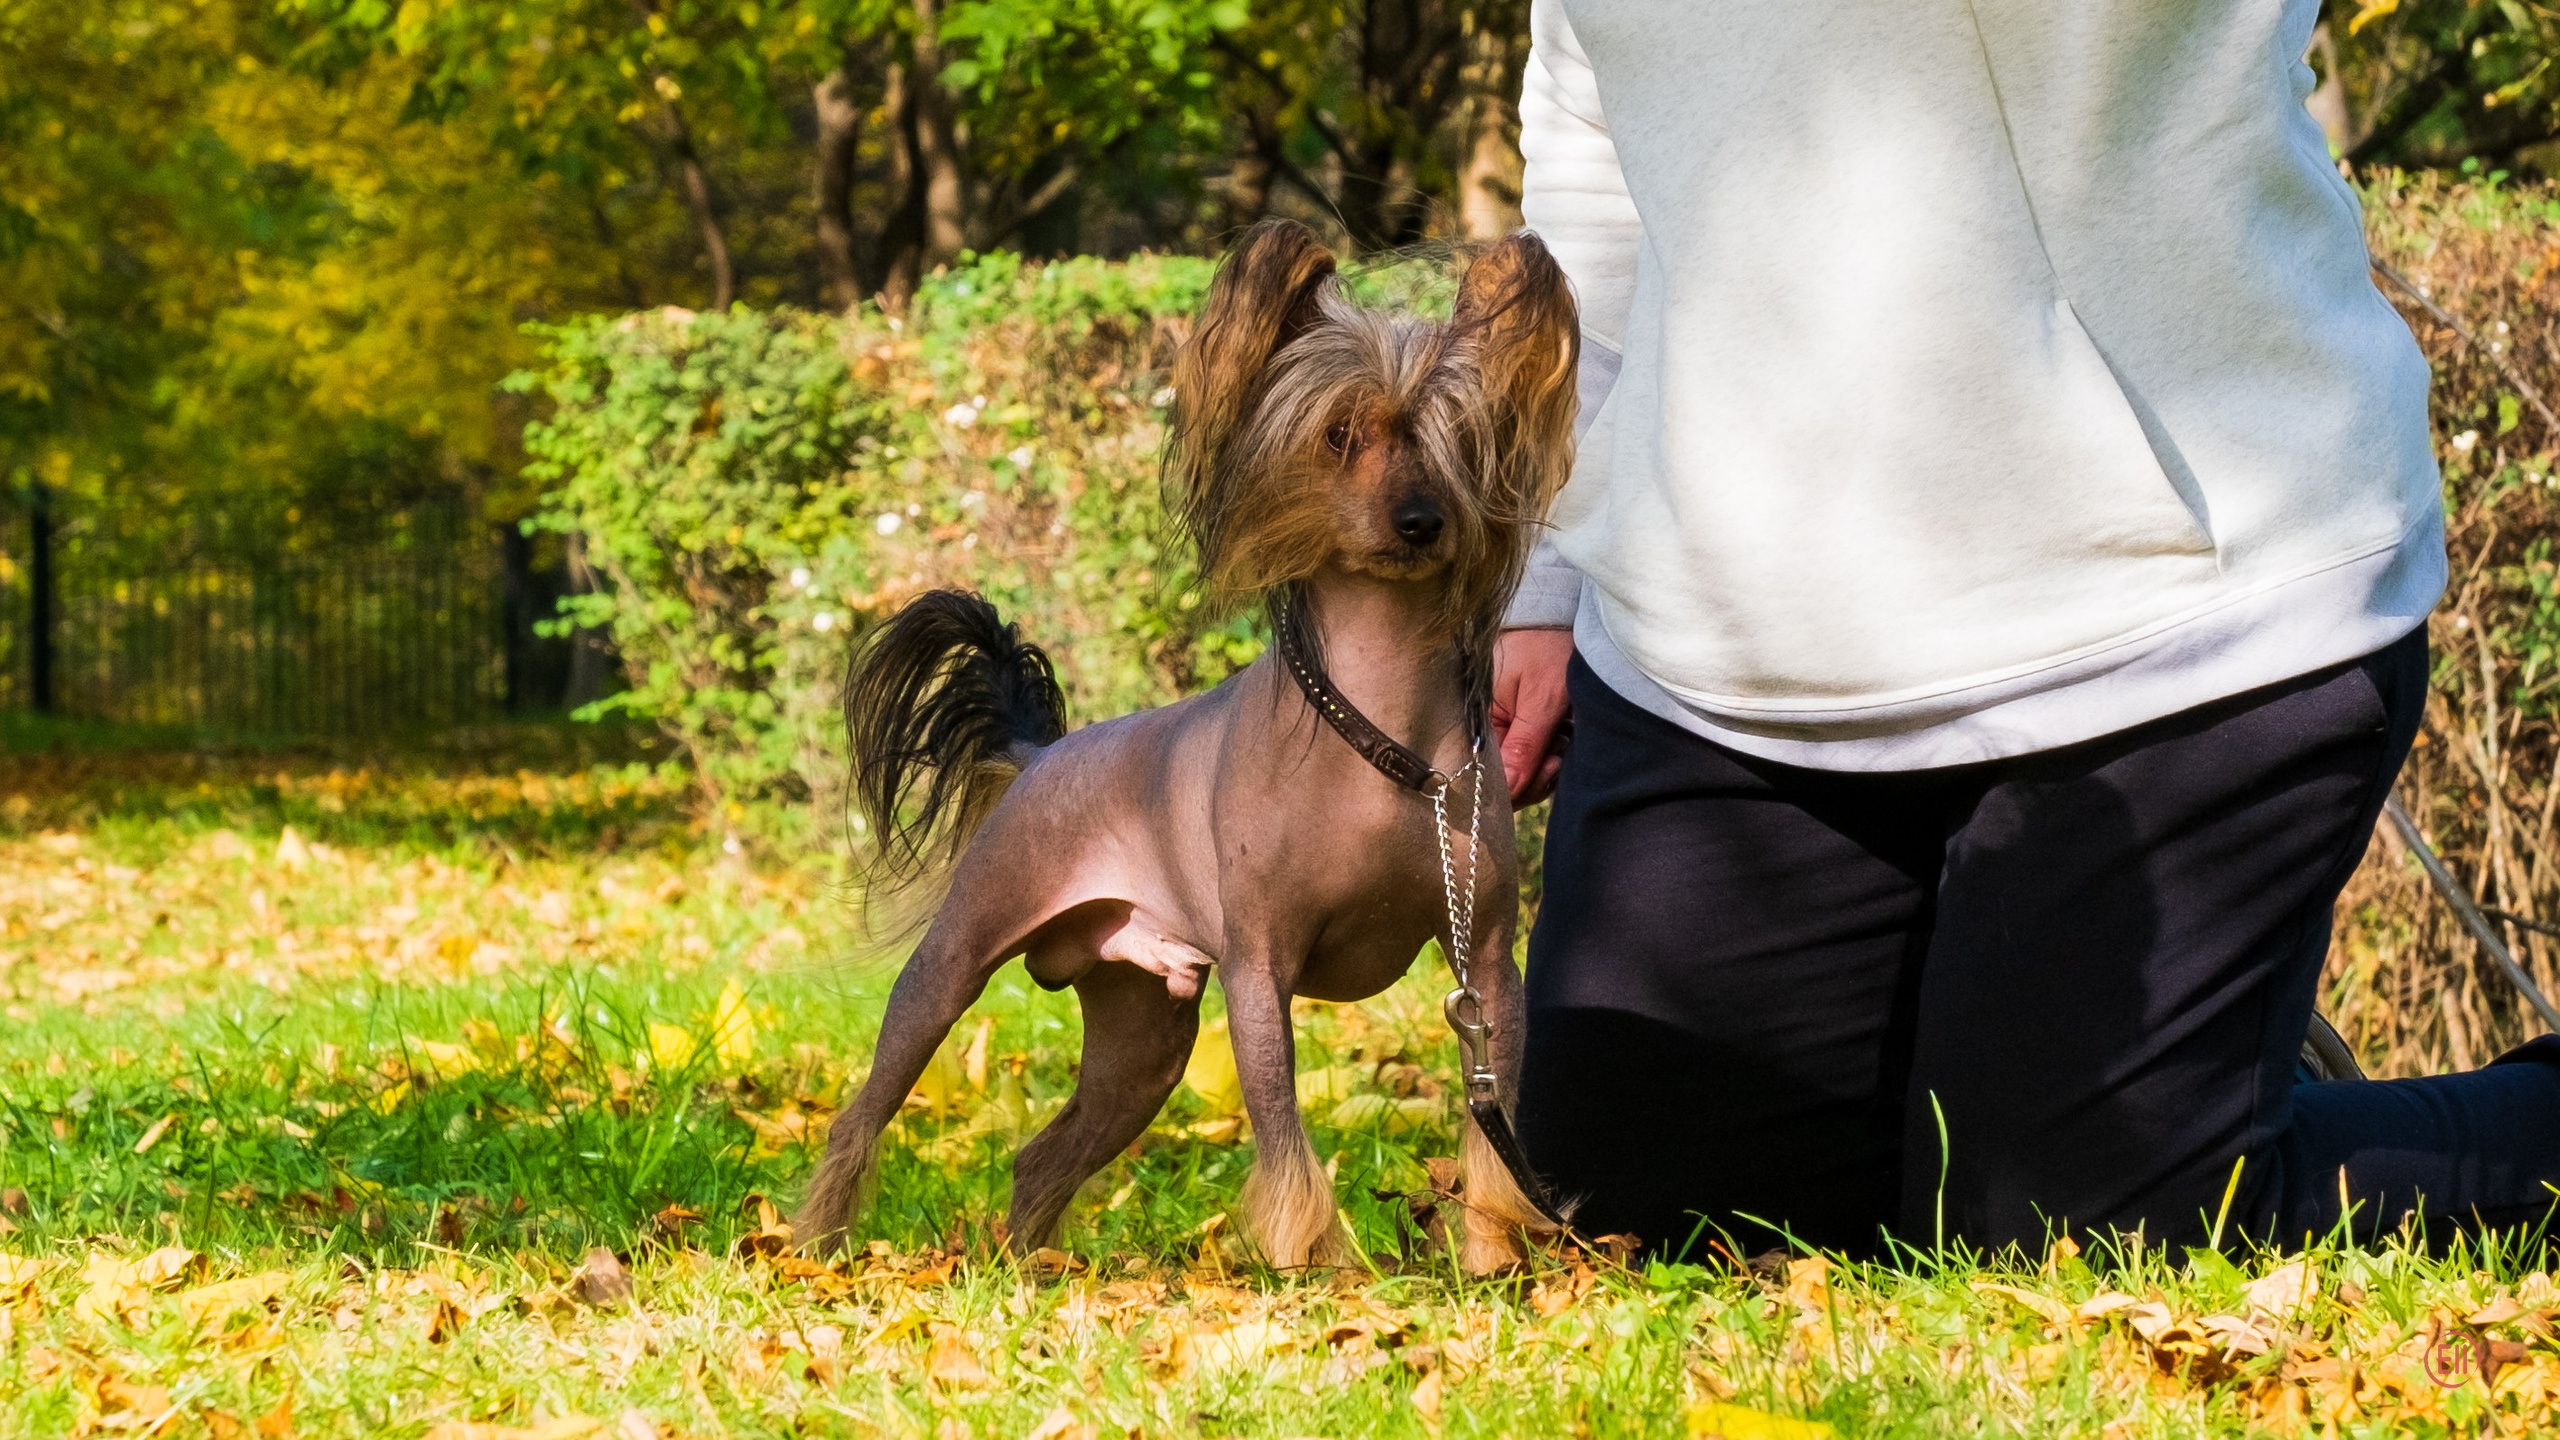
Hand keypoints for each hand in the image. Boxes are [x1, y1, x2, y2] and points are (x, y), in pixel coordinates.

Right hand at [1491, 628, 1574, 804]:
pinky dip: (1550, 752)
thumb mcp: (1541, 699)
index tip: (1548, 766)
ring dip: (1547, 763)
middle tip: (1559, 753)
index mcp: (1478, 719)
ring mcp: (1503, 725)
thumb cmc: (1549, 648)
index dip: (1519, 782)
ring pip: (1522, 769)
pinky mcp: (1519, 723)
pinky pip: (1531, 754)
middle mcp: (1486, 726)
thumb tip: (1506, 789)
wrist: (1565, 614)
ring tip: (1563, 738)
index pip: (1487, 773)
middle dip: (1536, 773)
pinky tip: (1563, 735)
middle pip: (1505, 777)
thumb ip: (1524, 746)